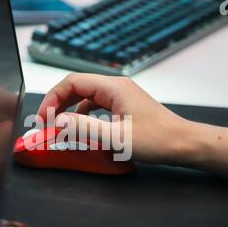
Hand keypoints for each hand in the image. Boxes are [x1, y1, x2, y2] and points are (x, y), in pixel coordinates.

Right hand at [37, 73, 196, 163]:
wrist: (183, 144)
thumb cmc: (157, 140)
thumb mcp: (116, 138)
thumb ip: (85, 127)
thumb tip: (59, 121)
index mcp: (113, 88)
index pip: (72, 83)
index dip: (53, 98)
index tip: (44, 117)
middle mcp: (116, 87)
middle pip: (77, 87)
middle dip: (59, 103)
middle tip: (47, 122)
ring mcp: (121, 96)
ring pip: (86, 96)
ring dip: (70, 109)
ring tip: (60, 125)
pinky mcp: (124, 107)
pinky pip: (97, 106)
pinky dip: (84, 115)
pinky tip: (81, 127)